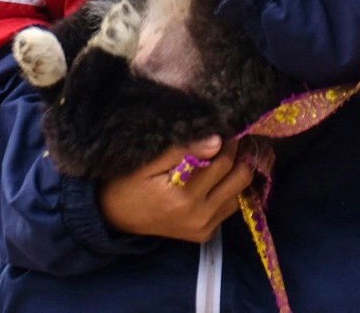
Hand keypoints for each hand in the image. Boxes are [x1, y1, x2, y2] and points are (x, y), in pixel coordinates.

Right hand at [100, 136, 255, 241]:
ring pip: (241, 193)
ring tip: (233, 151)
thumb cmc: (128, 183)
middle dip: (244, 154)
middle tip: (239, 135)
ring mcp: (204, 228)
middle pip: (241, 178)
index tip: (230, 125)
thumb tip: (217, 140)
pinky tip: (223, 174)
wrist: (115, 217)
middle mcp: (199, 216)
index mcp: (183, 196)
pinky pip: (230, 207)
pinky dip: (231, 189)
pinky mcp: (205, 234)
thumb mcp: (148, 162)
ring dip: (240, 171)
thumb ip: (182, 150)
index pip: (224, 161)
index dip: (231, 140)